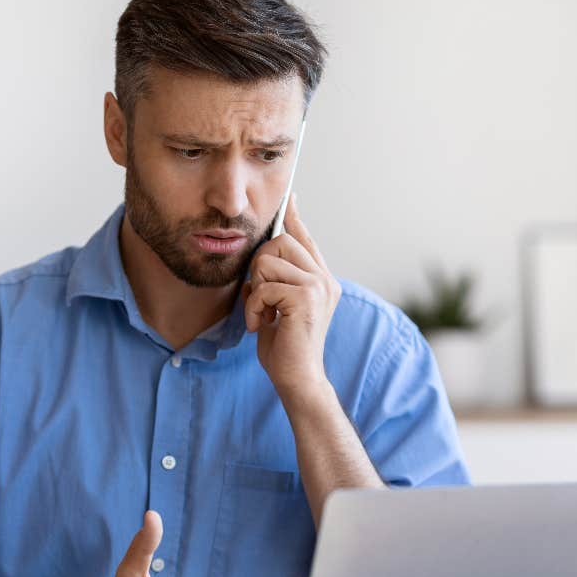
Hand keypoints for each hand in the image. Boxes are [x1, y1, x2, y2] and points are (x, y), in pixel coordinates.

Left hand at [242, 194, 341, 398]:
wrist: (297, 379)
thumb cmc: (284, 348)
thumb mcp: (277, 308)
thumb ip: (274, 282)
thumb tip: (262, 257)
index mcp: (321, 280)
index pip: (306, 238)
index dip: (295, 216)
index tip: (290, 197)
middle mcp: (324, 279)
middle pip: (281, 241)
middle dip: (259, 267)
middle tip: (260, 297)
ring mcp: (318, 286)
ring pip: (268, 260)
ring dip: (255, 289)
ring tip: (261, 313)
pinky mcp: (306, 298)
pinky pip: (263, 285)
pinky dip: (253, 307)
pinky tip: (259, 324)